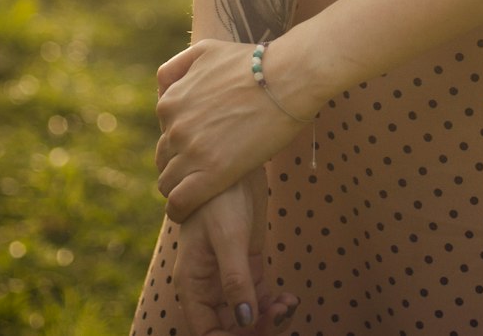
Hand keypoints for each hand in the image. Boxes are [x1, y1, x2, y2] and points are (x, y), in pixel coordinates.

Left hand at [156, 38, 314, 221]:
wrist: (288, 77)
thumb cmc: (256, 63)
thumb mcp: (207, 50)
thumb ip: (178, 67)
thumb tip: (163, 88)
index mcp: (170, 101)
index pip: (164, 134)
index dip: (182, 142)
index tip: (202, 146)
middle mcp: (175, 126)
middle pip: (164, 159)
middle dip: (181, 164)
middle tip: (206, 167)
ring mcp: (191, 151)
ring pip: (169, 183)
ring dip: (182, 187)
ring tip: (204, 187)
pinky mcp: (211, 174)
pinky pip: (180, 203)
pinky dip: (182, 209)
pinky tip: (194, 208)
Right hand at [175, 171, 299, 333]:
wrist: (232, 163)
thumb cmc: (219, 196)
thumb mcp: (228, 236)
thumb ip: (235, 280)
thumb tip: (245, 321)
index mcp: (193, 285)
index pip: (206, 332)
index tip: (255, 335)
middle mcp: (208, 287)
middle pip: (228, 328)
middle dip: (255, 331)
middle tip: (281, 316)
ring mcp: (228, 278)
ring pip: (246, 317)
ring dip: (268, 320)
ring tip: (288, 305)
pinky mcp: (246, 266)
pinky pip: (259, 299)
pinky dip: (273, 305)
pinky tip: (289, 298)